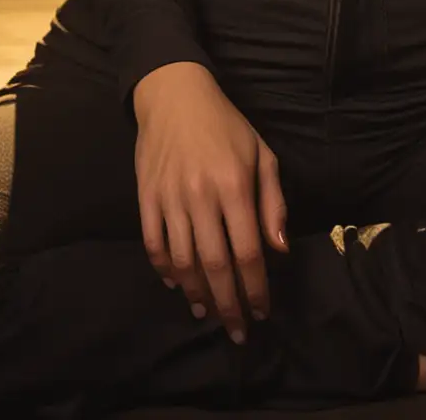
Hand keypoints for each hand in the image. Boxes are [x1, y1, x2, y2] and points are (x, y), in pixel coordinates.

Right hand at [131, 61, 288, 343]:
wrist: (174, 94)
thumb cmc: (226, 125)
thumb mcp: (262, 154)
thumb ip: (272, 202)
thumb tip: (279, 250)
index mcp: (234, 186)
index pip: (247, 251)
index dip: (255, 288)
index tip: (262, 311)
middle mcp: (200, 196)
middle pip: (214, 265)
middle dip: (228, 305)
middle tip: (237, 331)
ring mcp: (169, 199)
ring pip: (182, 262)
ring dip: (197, 295)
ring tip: (209, 313)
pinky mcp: (146, 198)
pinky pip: (154, 245)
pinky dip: (165, 270)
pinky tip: (177, 285)